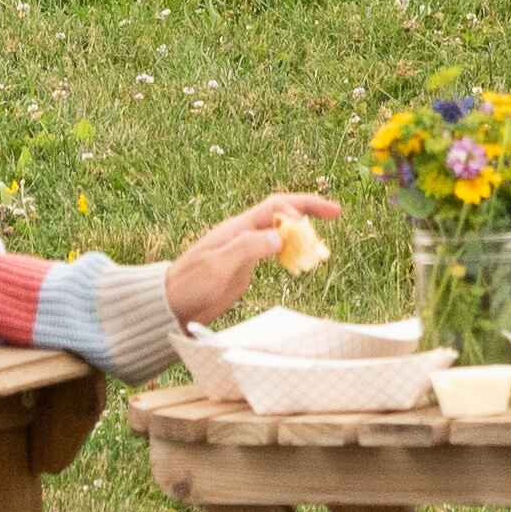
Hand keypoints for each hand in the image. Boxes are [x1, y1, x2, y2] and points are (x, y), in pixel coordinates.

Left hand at [157, 187, 345, 329]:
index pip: (275, 207)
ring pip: (281, 231)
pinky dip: (293, 251)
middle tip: (338, 212)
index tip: (314, 224)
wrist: (172, 304)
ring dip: (304, 233)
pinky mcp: (245, 265)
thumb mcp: (217, 265)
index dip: (298, 209)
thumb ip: (247, 248)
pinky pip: (275, 251)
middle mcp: (244, 233)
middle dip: (310, 209)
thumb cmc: (190, 284)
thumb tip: (280, 236)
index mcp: (237, 228)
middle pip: (282, 212)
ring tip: (324, 245)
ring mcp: (245, 248)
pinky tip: (303, 260)